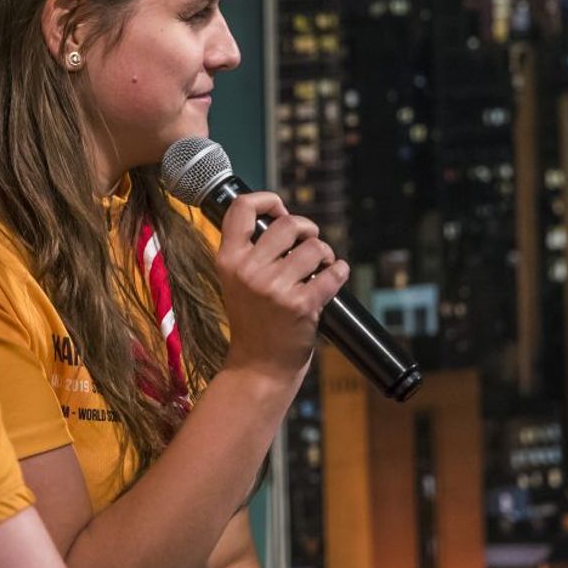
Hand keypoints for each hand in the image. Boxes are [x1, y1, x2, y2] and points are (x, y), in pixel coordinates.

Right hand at [216, 192, 349, 382]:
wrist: (259, 367)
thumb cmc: (252, 320)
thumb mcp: (236, 281)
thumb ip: (251, 251)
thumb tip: (284, 218)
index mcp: (228, 260)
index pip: (242, 208)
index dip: (267, 200)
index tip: (281, 211)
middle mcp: (248, 271)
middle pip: (288, 224)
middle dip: (307, 229)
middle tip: (310, 242)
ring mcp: (275, 289)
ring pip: (315, 247)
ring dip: (324, 253)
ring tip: (321, 265)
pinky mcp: (301, 305)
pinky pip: (332, 273)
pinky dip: (339, 271)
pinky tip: (336, 274)